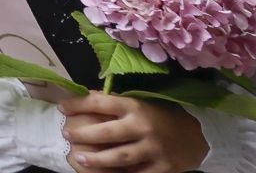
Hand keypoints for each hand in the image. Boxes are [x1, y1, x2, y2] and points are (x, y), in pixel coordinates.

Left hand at [58, 91, 207, 172]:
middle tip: (67, 135)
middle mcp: (144, 127)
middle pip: (108, 132)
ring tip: (80, 159)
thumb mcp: (141, 102)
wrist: (198, 135)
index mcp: (136, 107)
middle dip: (84, 134)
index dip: (78, 104)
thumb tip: (87, 95)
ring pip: (120, 157)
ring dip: (97, 160)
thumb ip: (115, 102)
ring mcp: (154, 149)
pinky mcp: (162, 168)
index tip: (62, 107)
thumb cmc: (161, 116)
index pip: (101, 102)